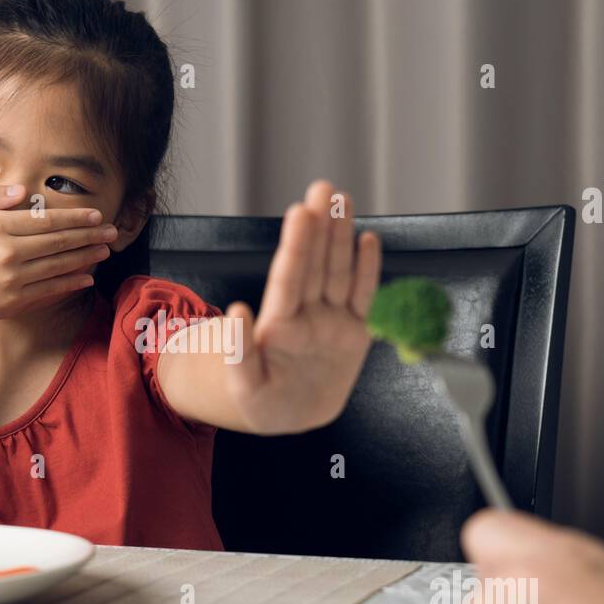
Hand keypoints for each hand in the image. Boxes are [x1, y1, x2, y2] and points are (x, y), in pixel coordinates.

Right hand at [0, 183, 117, 320]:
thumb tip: (22, 190)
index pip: (45, 219)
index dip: (74, 217)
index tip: (95, 215)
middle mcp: (6, 252)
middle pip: (58, 241)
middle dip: (89, 236)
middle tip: (111, 231)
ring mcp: (12, 280)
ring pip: (59, 266)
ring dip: (86, 257)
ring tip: (105, 250)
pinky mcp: (14, 302)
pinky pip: (50, 290)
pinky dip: (71, 282)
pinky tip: (87, 276)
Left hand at [224, 180, 380, 432]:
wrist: (290, 415)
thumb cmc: (263, 403)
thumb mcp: (245, 388)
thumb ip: (239, 353)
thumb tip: (235, 313)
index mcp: (280, 326)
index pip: (289, 280)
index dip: (296, 247)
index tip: (300, 213)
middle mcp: (306, 316)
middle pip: (315, 265)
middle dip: (321, 227)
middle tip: (323, 188)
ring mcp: (331, 321)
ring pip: (338, 271)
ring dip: (341, 236)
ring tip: (343, 200)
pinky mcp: (354, 333)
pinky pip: (364, 297)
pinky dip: (367, 270)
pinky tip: (367, 240)